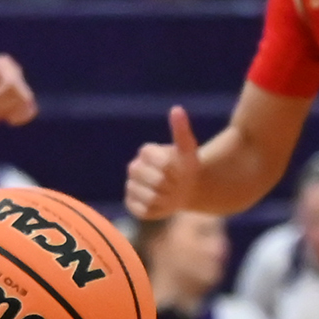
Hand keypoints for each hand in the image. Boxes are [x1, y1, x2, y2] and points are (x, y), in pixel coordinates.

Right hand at [124, 105, 202, 219]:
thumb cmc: (186, 168)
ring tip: (170, 194)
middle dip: (172, 186)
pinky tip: (162, 204)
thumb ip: (181, 131)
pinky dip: (157, 210)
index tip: (180, 170)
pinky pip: (144, 210)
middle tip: (177, 185)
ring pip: (150, 197)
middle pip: (156, 182)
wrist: (185, 188)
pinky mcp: (130, 203)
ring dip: (166, 199)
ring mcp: (130, 186)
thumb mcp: (188, 150)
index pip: (162, 163)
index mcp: (146, 151)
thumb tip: (176, 108)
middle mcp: (134, 167)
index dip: (176, 170)